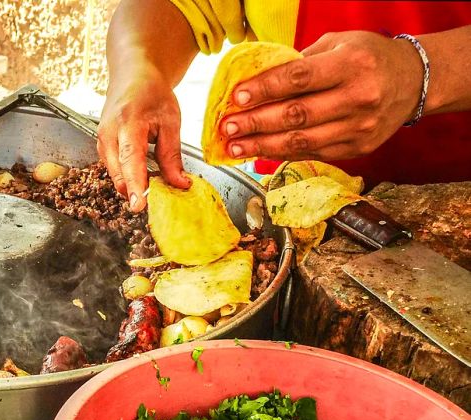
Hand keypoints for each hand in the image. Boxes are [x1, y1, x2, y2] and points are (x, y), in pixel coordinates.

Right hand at [98, 65, 190, 211]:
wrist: (132, 75)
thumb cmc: (152, 94)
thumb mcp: (170, 122)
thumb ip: (172, 156)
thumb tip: (180, 185)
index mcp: (129, 123)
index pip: (131, 161)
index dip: (136, 185)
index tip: (139, 206)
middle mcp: (109, 134)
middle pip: (119, 174)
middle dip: (137, 192)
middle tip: (159, 199)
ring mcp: (102, 142)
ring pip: (116, 176)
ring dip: (133, 185)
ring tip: (154, 182)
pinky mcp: (102, 148)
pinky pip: (114, 171)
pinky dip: (129, 177)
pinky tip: (143, 174)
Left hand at [219, 31, 422, 161]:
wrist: (414, 82)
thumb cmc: (368, 58)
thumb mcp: (339, 45)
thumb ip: (301, 62)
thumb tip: (257, 82)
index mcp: (352, 64)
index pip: (299, 79)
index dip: (265, 90)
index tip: (237, 98)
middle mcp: (358, 98)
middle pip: (296, 115)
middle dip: (256, 123)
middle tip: (227, 128)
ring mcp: (358, 128)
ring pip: (301, 142)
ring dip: (262, 146)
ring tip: (235, 147)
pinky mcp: (356, 149)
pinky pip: (312, 153)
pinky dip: (282, 154)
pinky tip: (260, 152)